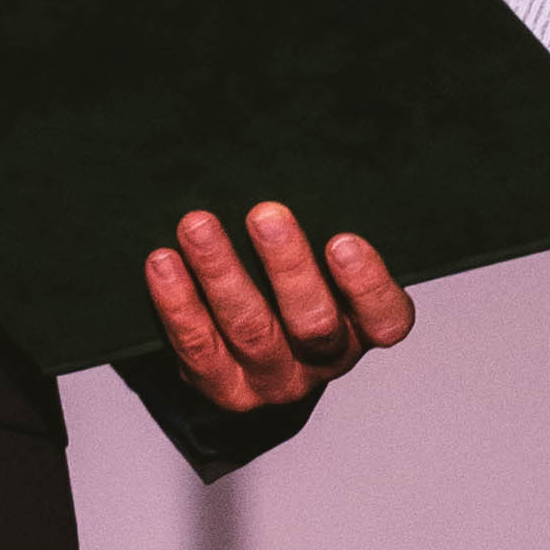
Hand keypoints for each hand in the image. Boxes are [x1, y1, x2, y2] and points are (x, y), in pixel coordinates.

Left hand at [143, 204, 413, 418]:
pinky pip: (198, 347)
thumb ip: (322, 232)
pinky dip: (179, 303)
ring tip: (198, 225)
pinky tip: (163, 262)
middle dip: (287, 267)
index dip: (366, 285)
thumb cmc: (293, 289)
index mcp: (361, 329)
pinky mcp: (223, 388)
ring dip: (222, 273)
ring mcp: (272, 380)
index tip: (342, 241)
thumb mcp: (322, 265)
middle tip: (264, 215)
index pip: (385, 319)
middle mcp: (323, 360)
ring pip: (250, 330)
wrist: (250, 358)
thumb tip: (295, 160)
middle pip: (313, 323)